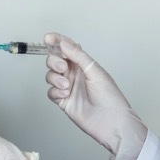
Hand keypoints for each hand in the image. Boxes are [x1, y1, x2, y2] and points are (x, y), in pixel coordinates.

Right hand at [44, 33, 146, 159]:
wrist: (111, 122)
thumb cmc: (110, 97)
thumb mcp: (95, 71)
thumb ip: (77, 55)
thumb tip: (63, 42)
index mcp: (83, 64)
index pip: (67, 48)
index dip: (56, 41)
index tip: (48, 37)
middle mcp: (74, 74)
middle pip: (54, 60)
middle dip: (54, 62)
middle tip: (62, 68)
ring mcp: (68, 87)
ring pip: (50, 76)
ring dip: (55, 79)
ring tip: (66, 86)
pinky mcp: (63, 101)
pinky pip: (50, 92)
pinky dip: (55, 92)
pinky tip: (65, 95)